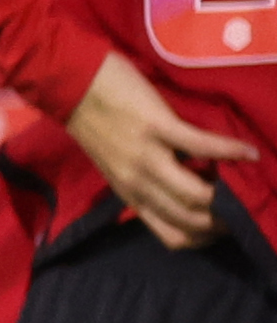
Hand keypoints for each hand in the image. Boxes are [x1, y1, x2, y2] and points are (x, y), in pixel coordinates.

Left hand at [69, 51, 256, 249]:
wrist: (72, 84)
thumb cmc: (98, 122)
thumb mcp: (118, 165)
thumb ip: (147, 182)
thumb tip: (185, 193)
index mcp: (129, 194)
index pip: (172, 235)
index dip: (204, 238)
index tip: (225, 227)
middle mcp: (137, 182)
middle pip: (189, 220)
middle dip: (223, 220)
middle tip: (244, 208)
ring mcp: (147, 156)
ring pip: (196, 194)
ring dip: (229, 193)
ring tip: (247, 183)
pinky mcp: (157, 127)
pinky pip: (202, 146)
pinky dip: (231, 151)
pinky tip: (249, 152)